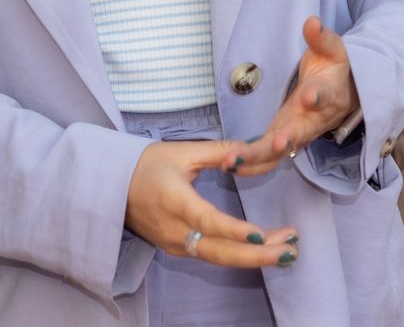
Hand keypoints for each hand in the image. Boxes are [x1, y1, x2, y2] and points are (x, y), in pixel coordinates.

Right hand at [125, 140, 298, 266]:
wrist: (111, 186)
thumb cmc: (145, 164)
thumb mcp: (181, 152)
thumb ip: (219, 152)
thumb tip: (254, 147)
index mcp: (172, 199)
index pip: (206, 221)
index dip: (234, 230)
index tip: (262, 235)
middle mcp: (174, 229)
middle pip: (219, 251)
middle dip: (258, 255)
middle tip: (292, 250)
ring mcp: (175, 244)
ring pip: (219, 258)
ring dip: (254, 257)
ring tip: (288, 249)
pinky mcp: (178, 250)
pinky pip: (212, 256)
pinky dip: (239, 255)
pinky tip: (263, 249)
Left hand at [232, 17, 358, 177]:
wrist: (347, 95)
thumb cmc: (336, 69)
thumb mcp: (333, 50)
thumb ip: (322, 37)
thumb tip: (312, 21)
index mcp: (327, 94)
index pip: (323, 95)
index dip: (317, 96)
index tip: (309, 97)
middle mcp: (314, 119)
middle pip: (298, 132)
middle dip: (283, 139)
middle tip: (273, 144)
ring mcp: (299, 133)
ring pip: (280, 151)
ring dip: (258, 158)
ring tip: (232, 162)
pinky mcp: (286, 140)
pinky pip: (269, 157)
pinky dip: (252, 164)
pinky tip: (228, 166)